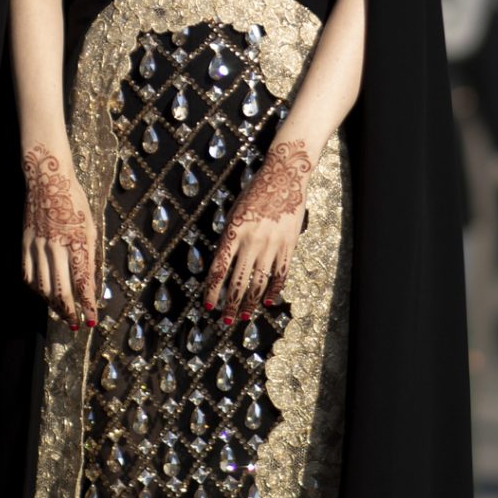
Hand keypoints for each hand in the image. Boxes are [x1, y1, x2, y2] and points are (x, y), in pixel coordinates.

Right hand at [21, 145, 97, 331]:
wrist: (47, 179)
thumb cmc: (74, 201)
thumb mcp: (91, 227)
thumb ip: (89, 257)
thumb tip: (89, 285)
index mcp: (78, 242)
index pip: (83, 283)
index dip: (88, 306)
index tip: (92, 320)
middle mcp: (57, 247)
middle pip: (62, 291)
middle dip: (70, 312)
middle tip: (77, 324)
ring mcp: (38, 246)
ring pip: (43, 286)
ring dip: (53, 304)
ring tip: (62, 312)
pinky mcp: (25, 243)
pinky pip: (28, 274)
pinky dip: (36, 288)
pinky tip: (43, 293)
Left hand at [205, 138, 313, 320]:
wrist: (285, 177)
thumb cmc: (255, 192)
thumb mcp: (235, 212)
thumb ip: (230, 238)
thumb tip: (223, 264)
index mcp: (234, 232)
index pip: (219, 268)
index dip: (213, 290)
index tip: (208, 305)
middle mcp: (252, 241)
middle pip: (238, 281)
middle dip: (230, 304)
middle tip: (225, 320)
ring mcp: (272, 244)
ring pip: (259, 281)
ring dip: (250, 302)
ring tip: (244, 316)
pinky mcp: (288, 245)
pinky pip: (280, 273)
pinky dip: (274, 289)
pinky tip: (268, 300)